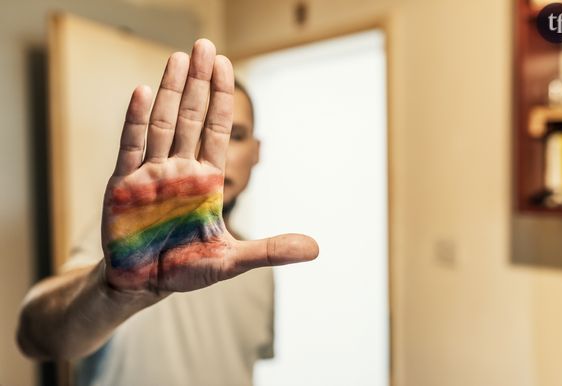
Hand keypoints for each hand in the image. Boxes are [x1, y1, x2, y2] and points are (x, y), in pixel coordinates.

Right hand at [101, 39, 317, 292]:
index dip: (221, 98)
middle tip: (204, 45)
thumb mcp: (232, 261)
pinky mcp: (123, 184)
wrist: (144, 284)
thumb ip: (270, 251)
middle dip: (198, 82)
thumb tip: (316, 249)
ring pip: (161, 123)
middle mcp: (180, 170)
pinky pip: (131, 146)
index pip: (216, 130)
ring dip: (169, 91)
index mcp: (206, 181)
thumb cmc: (187, 269)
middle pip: (190, 117)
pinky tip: (142, 92)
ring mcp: (151, 173)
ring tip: (178, 58)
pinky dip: (136, 120)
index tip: (225, 65)